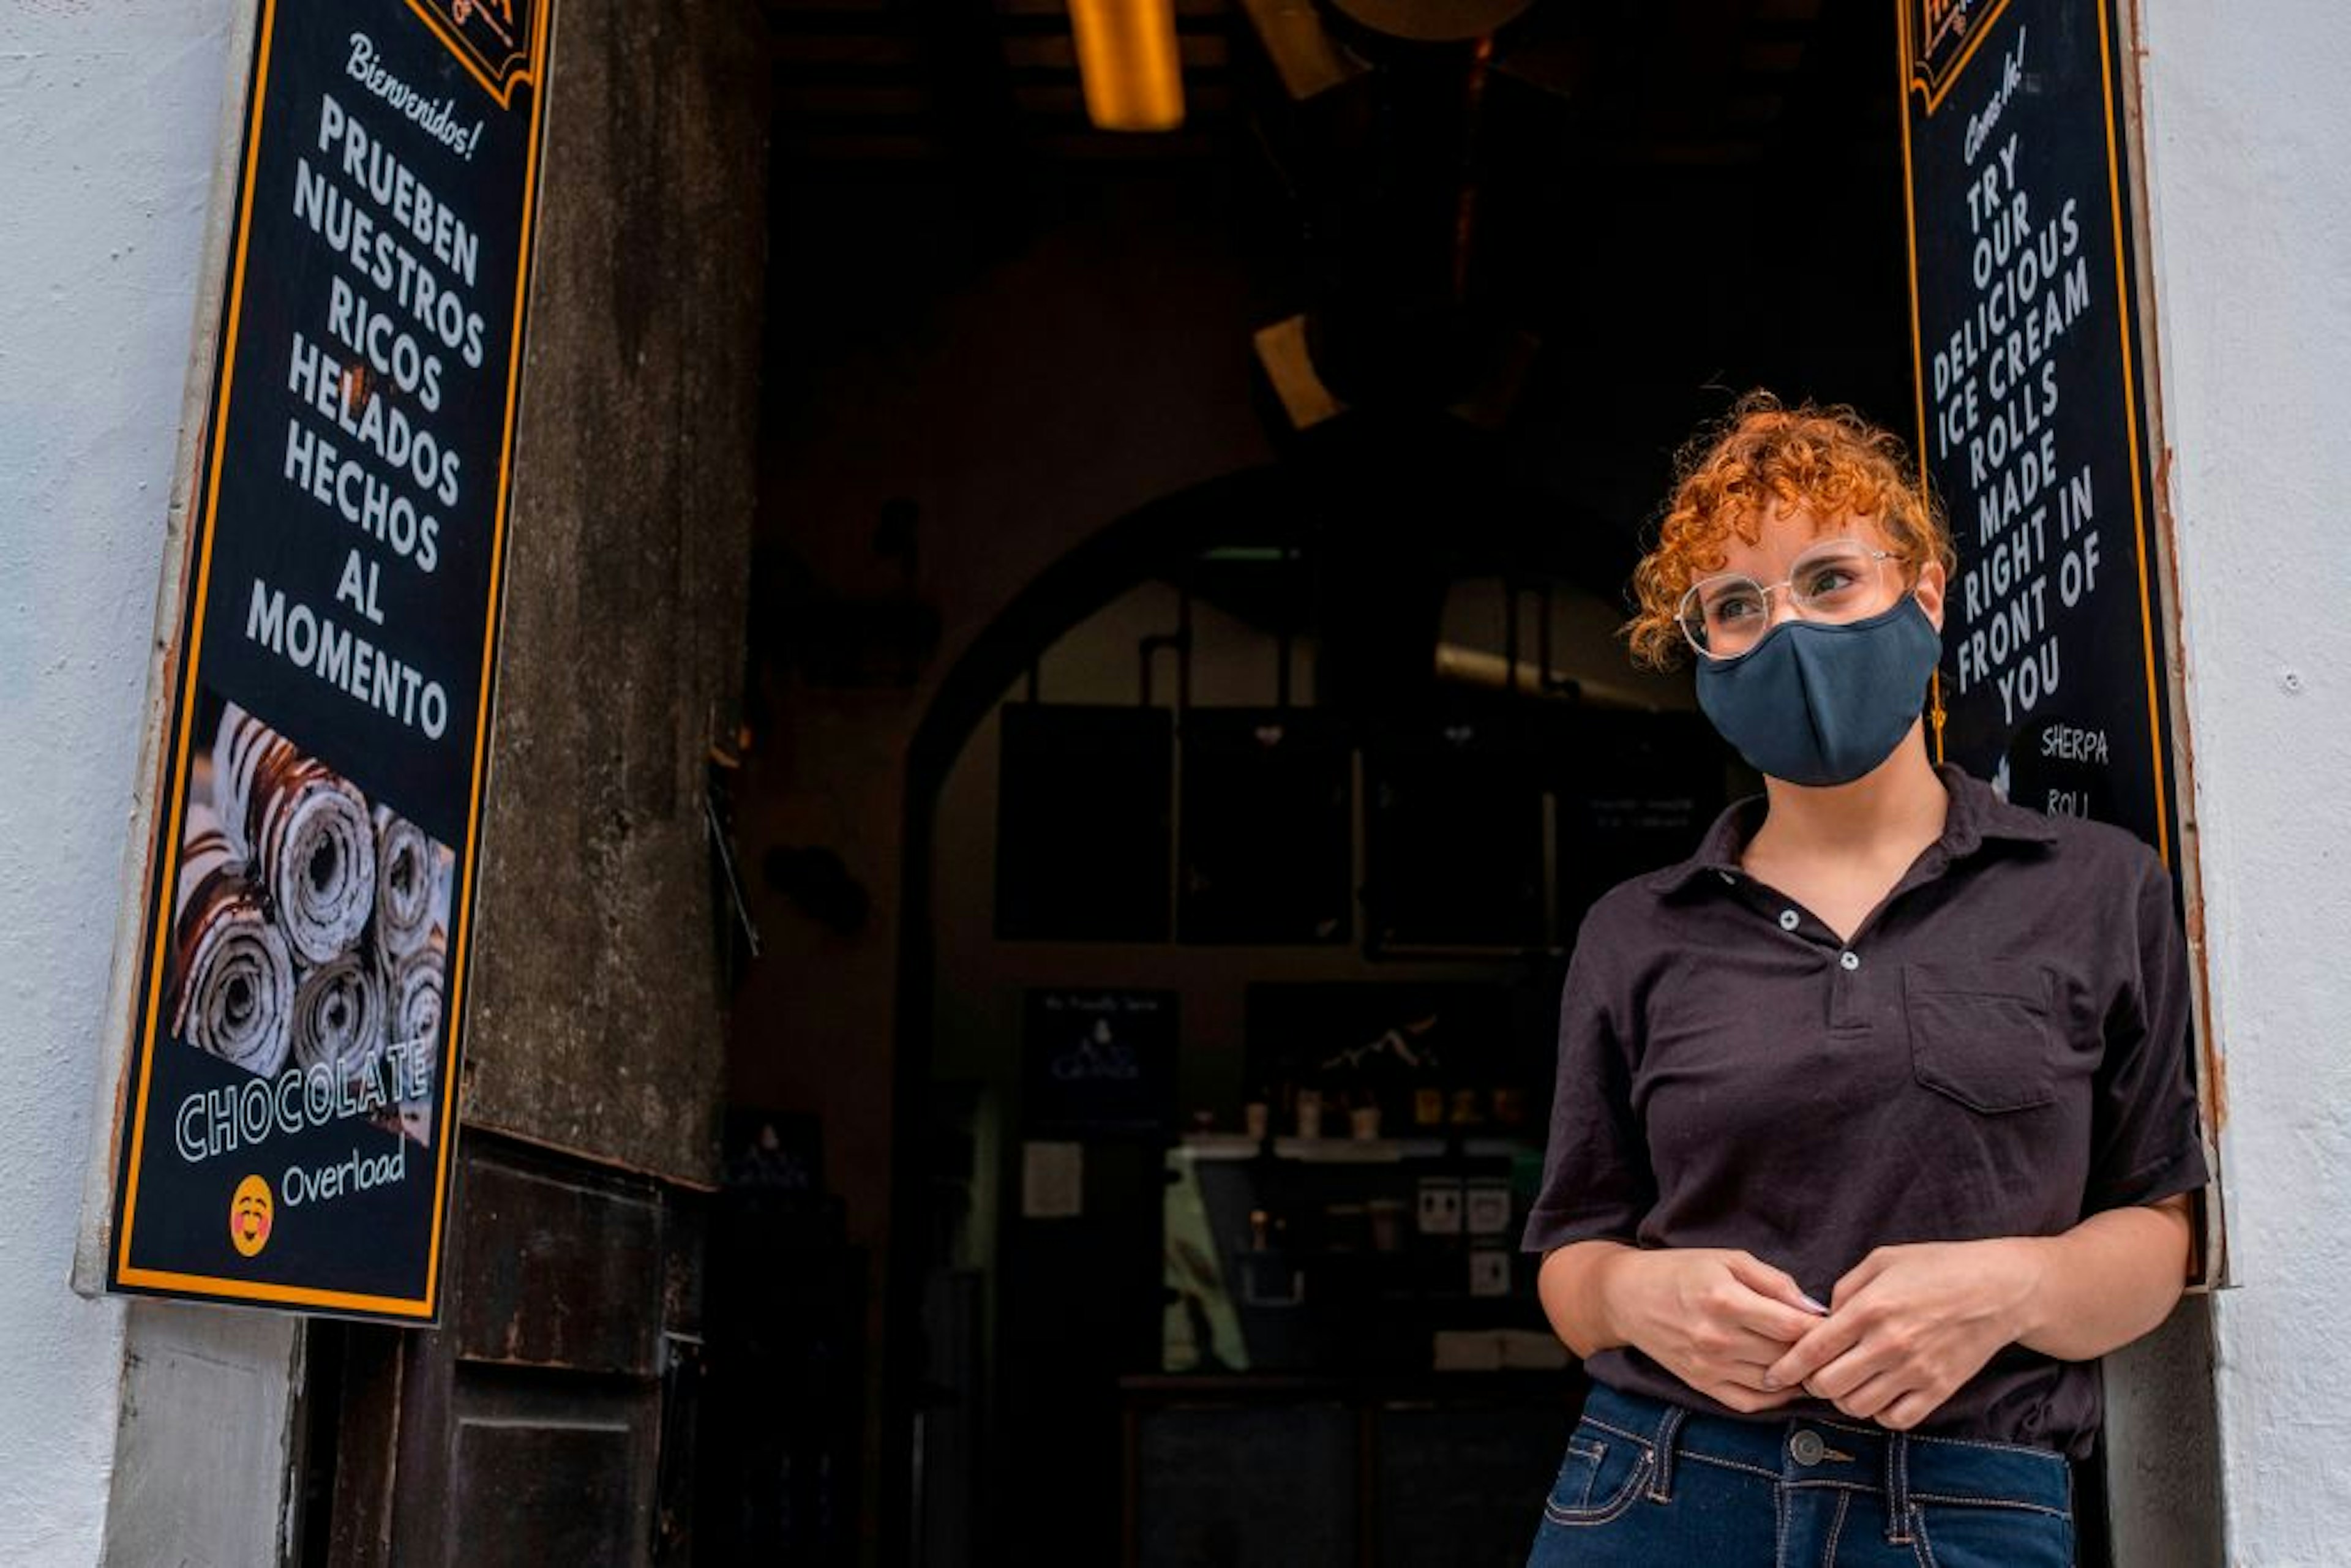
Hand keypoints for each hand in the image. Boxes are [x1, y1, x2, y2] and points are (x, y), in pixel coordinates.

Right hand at [1599, 1248, 1829, 1413]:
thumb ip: (1774, 1281)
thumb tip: (1814, 1309)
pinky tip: (1787, 1381)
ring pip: (1774, 1382)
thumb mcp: (1728, 1259)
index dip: (1822, 1328)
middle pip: (1786, 1356)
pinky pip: (1752, 1403)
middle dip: (1815, 1352)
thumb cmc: (1681, 1271)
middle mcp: (1717, 1339)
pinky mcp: (1702, 1385)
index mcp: (1725, 1301)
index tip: (1837, 1323)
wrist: (1627, 1297)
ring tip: (1813, 1361)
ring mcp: (1709, 1367)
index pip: (1792, 1327)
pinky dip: (1777, 1397)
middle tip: (1832, 1344)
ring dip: (1799, 1375)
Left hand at [1762, 1240, 2043, 1429]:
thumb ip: (1844, 1289)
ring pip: (1858, 1407)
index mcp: (1870, 1308)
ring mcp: (1916, 1371)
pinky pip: (1895, 1420)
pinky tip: (1876, 1395)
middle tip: (1813, 1375)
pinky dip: (1878, 1413)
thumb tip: (1821, 1317)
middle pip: (1828, 1385)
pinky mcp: (1939, 1390)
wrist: (1998, 1290)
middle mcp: (1889, 1344)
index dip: (1785, 1367)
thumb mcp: (1882, 1260)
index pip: (1812, 1349)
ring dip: (1843, 1399)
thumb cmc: (1937, 1267)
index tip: (1772, 1375)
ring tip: (1845, 1383)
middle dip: (1812, 1383)